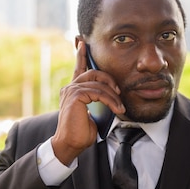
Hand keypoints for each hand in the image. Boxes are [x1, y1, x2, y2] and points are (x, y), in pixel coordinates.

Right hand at [51, 41, 124, 165]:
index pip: (78, 70)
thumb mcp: (92, 114)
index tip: (82, 43)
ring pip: (98, 82)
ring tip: (120, 107)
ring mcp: (71, 91)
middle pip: (93, 72)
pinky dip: (110, 100)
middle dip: (109, 79)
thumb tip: (111, 97)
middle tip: (118, 91)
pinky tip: (116, 109)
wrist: (70, 144)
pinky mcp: (75, 96)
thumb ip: (97, 101)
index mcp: (72, 91)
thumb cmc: (80, 133)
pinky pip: (99, 92)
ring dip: (113, 95)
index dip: (81, 55)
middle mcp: (69, 88)